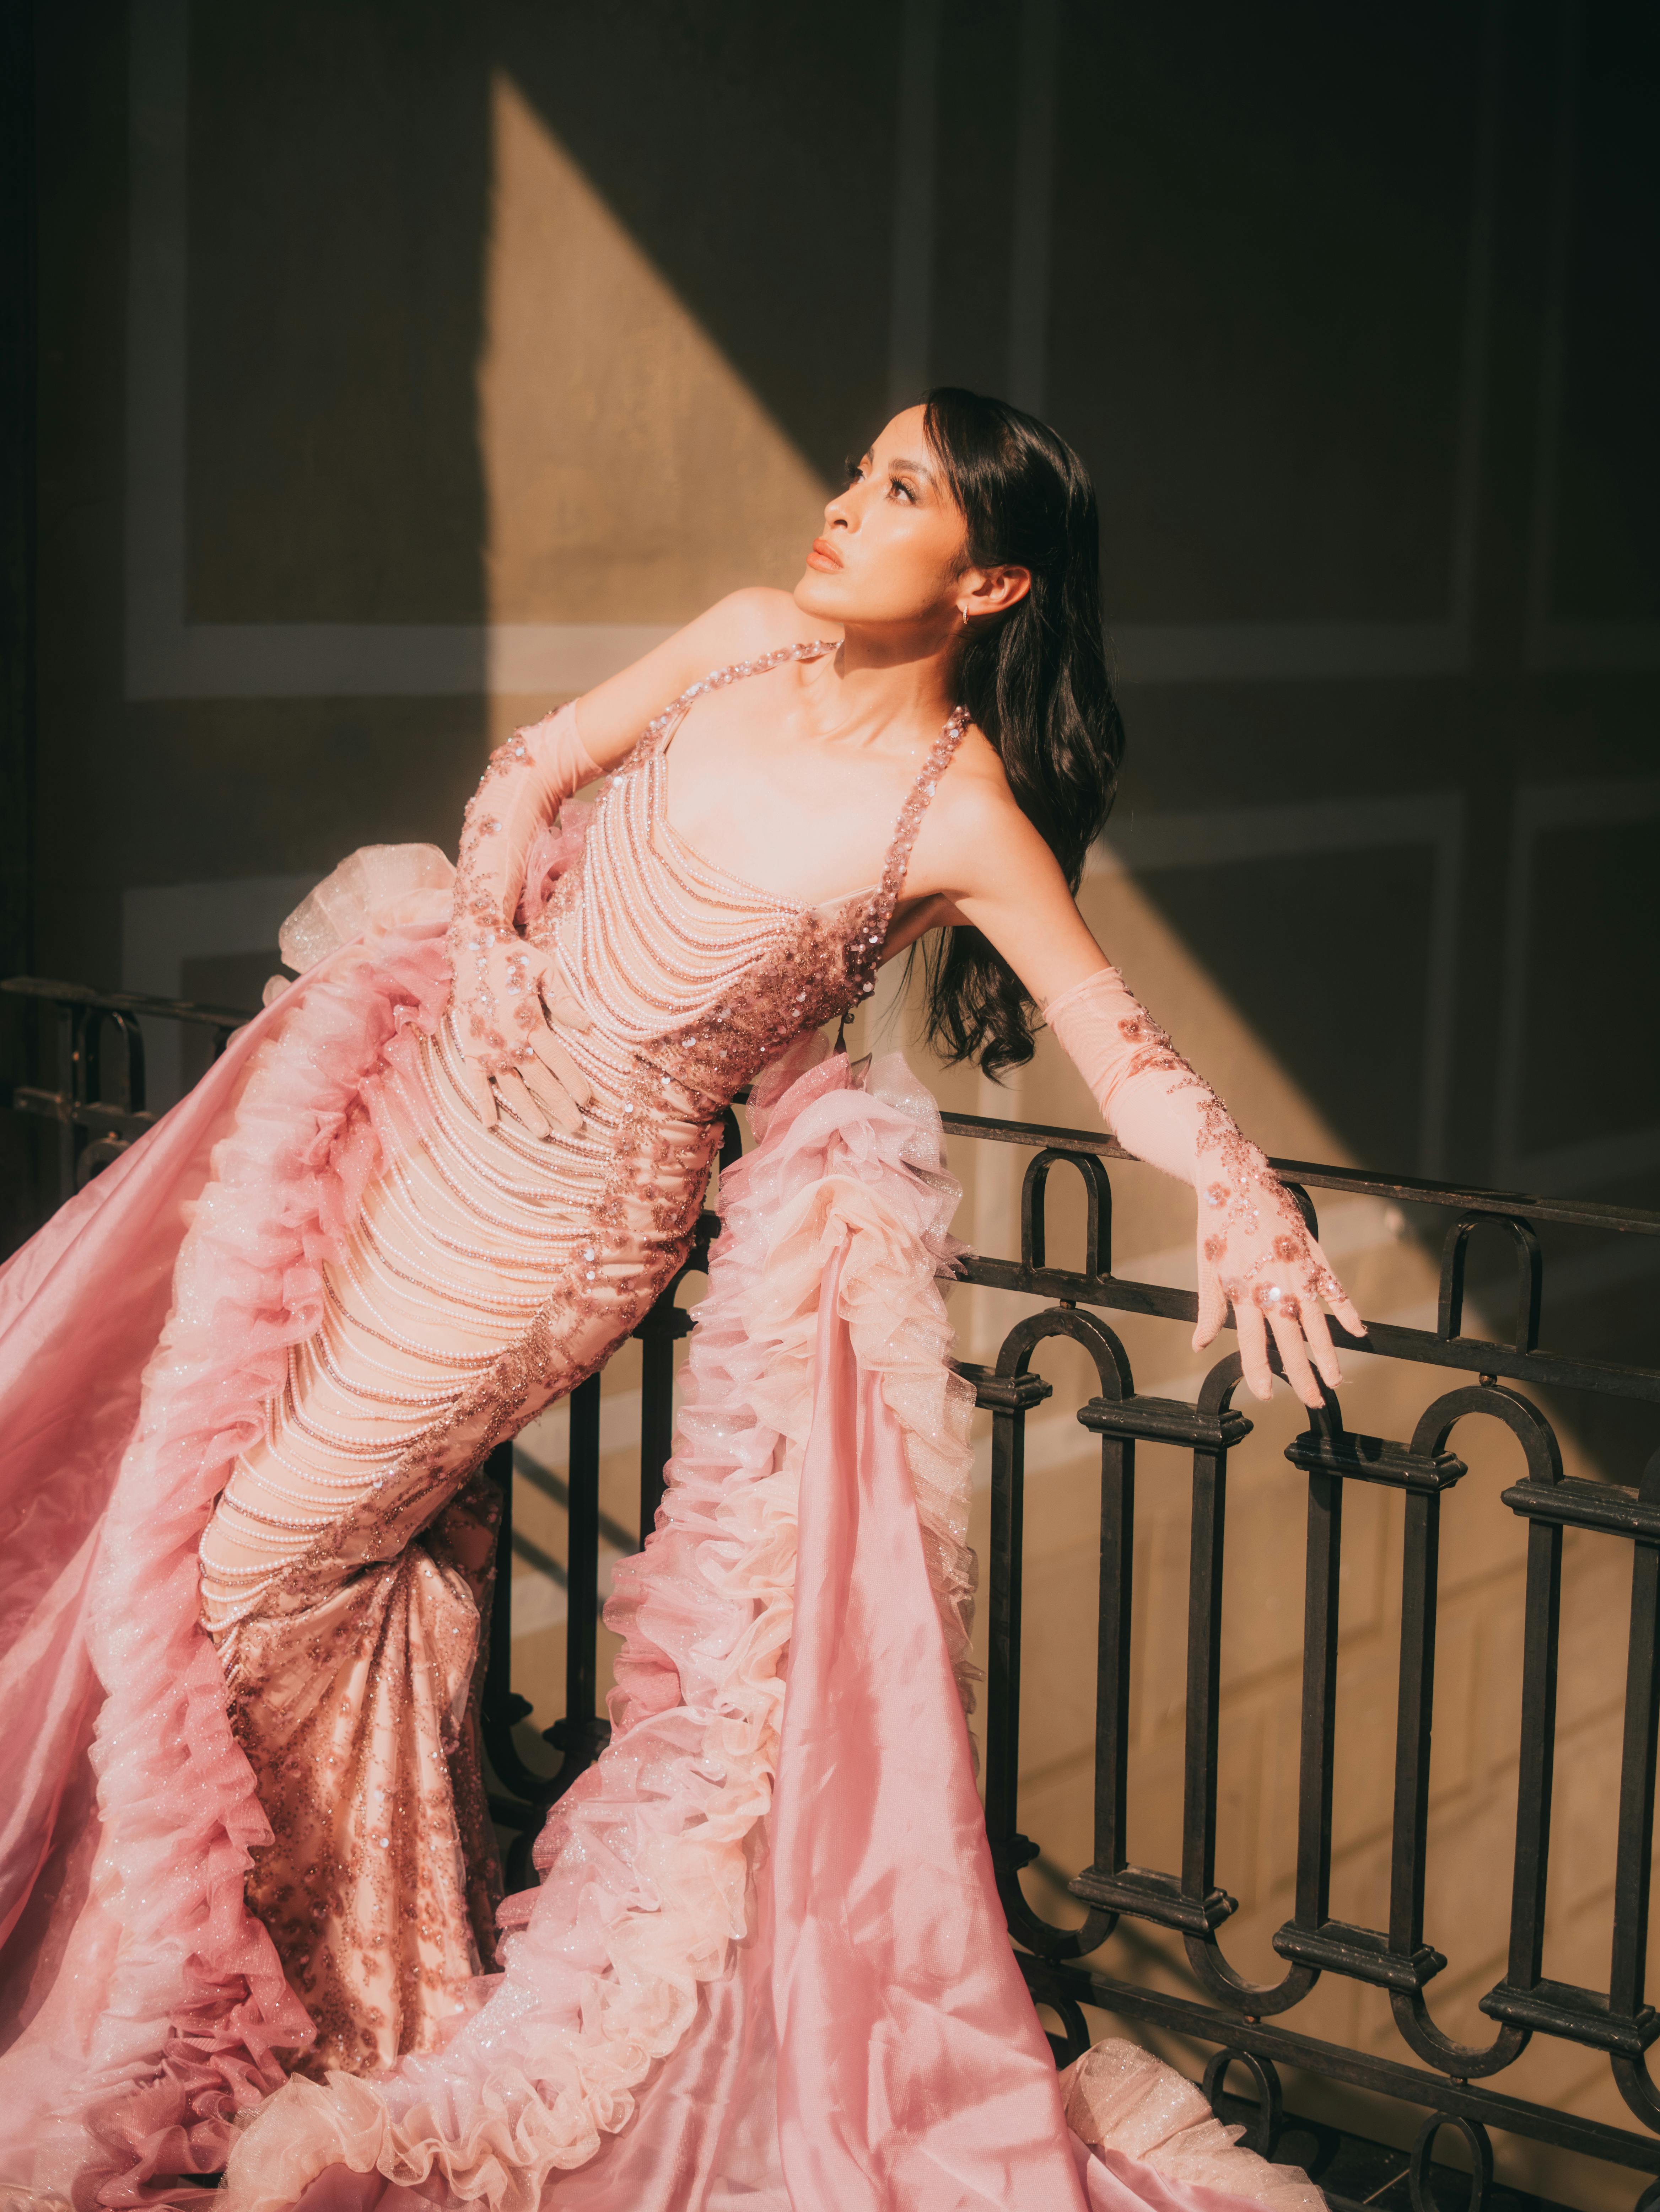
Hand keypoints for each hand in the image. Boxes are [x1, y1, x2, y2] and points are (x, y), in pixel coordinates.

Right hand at [449, 928, 592, 1135]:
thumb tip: (587, 1025)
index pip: (557, 1059)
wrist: (472, 948)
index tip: (587, 1100)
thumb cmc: (514, 959)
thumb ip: (564, 1001)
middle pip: (537, 1079)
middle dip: (557, 1104)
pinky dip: (481, 1102)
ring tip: (542, 1132)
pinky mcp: (468, 1047)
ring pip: (509, 1086)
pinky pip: (474, 1080)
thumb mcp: (545, 972)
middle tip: (575, 1126)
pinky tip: (491, 1124)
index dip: (572, 1081)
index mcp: (529, 1021)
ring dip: (525, 1110)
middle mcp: (507, 1039)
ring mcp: (485, 1046)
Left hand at [1192, 1153, 1365, 1407]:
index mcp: (1242, 1292)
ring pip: (1315, 1321)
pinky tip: (1358, 1331)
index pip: (1252, 1343)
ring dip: (1328, 1353)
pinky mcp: (1312, 1253)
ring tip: (1336, 1379)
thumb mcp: (1206, 1269)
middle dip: (1301, 1375)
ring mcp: (1295, 1271)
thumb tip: (1199, 1345)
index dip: (1260, 1372)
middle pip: (1289, 1341)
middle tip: (1314, 1402)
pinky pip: (1334, 1287)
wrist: (1234, 1178)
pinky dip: (1347, 1310)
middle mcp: (1271, 1286)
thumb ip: (1209, 1309)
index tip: (1266, 1396)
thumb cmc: (1217, 1225)